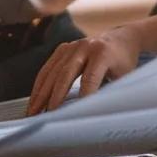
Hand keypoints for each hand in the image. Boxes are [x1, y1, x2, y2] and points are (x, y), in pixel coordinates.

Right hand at [27, 27, 142, 114]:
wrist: (121, 39)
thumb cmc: (123, 63)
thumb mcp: (124, 77)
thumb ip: (112, 92)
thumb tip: (99, 116)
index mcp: (103, 52)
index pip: (90, 77)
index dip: (82, 96)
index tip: (74, 115)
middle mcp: (85, 46)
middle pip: (66, 73)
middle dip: (55, 96)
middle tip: (46, 116)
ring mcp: (72, 46)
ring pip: (52, 71)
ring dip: (41, 93)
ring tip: (33, 112)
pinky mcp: (63, 48)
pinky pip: (48, 68)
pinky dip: (40, 85)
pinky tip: (34, 99)